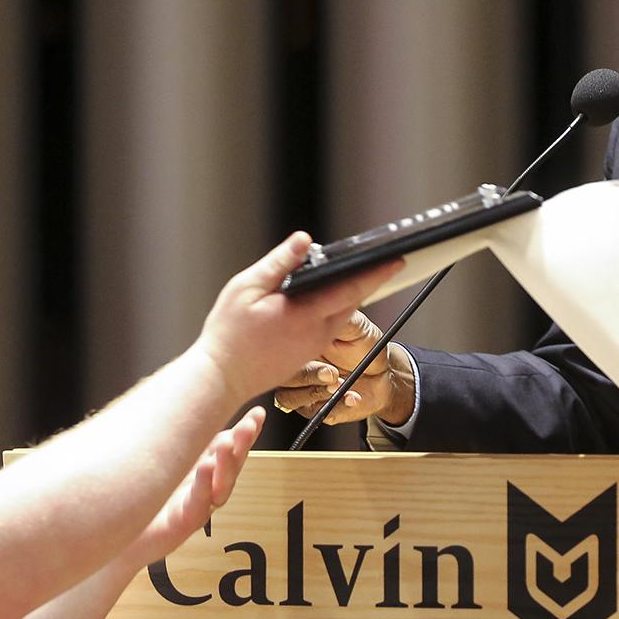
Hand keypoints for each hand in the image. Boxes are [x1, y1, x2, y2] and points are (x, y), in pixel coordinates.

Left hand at [126, 407, 260, 567]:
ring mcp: (198, 506)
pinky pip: (197, 503)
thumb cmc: (145, 501)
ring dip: (227, 463)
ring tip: (228, 443)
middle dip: (243, 444)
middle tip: (249, 425)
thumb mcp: (164, 463)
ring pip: (220, 485)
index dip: (246, 432)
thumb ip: (179, 441)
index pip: (230, 447)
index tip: (258, 413)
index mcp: (204, 470)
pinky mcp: (184, 523)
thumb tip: (185, 405)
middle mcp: (206, 488)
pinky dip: (202, 485)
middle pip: (232, 465)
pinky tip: (204, 468)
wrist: (125, 539)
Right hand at [193, 234, 403, 404]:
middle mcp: (317, 333)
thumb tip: (305, 241)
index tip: (396, 259)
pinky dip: (333, 309)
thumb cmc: (229, 334)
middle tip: (377, 259)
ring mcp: (315, 347)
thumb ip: (279, 263)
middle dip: (366, 280)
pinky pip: (329, 326)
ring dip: (347, 294)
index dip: (376, 273)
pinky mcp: (308, 355)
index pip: (351, 288)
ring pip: (341, 314)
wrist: (222, 378)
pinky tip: (322, 297)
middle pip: (352, 301)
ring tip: (348, 272)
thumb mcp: (246, 288)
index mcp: (305, 315)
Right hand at [273, 310, 418, 425]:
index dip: (291, 350)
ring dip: (316, 392)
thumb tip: (326, 301)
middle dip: (306, 376)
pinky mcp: (315, 408)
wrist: (384, 376)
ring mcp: (303, 389)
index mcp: (299, 341)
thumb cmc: (366, 348)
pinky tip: (351, 397)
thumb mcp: (356, 326)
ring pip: (289, 398)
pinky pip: (315, 414)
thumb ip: (338, 317)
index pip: (278, 345)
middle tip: (331, 373)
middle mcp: (296, 366)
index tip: (315, 351)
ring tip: (341, 385)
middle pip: (279, 375)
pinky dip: (336, 407)